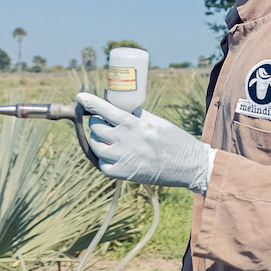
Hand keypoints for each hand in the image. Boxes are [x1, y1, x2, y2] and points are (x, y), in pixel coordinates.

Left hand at [76, 92, 215, 194]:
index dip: (91, 102)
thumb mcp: (158, 122)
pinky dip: (104, 159)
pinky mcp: (123, 174)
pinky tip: (115, 155)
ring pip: (95, 146)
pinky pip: (102, 164)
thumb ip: (137, 115)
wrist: (188, 166)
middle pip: (96, 128)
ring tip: (111, 140)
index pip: (105, 110)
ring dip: (99, 141)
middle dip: (98, 123)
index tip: (81, 97)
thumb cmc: (176, 141)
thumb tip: (120, 108)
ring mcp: (122, 158)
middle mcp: (124, 141)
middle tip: (106, 123)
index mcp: (133, 125)